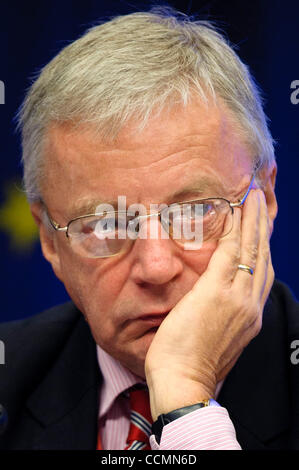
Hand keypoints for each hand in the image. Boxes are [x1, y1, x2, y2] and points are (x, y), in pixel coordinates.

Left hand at [145, 189, 273, 419]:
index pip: (261, 273)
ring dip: (252, 219)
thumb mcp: (216, 339)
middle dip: (261, 226)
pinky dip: (235, 228)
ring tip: (252, 198)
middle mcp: (250, 304)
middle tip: (260, 202)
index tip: (260, 229)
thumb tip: (215, 304)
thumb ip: (221, 316)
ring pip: (251, 249)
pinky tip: (234, 209)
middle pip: (262, 256)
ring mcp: (236, 297)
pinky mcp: (216, 292)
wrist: (184, 385)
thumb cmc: (192, 365)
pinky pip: (231, 251)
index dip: (262, 248)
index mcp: (249, 315)